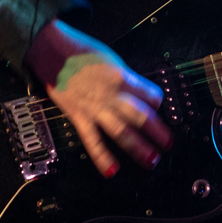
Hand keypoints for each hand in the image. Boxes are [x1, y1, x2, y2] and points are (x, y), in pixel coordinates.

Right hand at [25, 19, 173, 176]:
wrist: (53, 52)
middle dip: (157, 131)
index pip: (149, 94)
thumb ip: (124, 77)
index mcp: (122, 77)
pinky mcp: (79, 116)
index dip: (157, 102)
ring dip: (137, 147)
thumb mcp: (110, 59)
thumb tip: (136, 90)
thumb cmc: (82, 52)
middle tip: (168, 144)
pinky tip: (112, 170)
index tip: (159, 109)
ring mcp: (95, 107)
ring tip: (151, 160)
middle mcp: (111, 94)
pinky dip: (102, 157)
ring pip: (121, 131)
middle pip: (140, 116)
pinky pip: (92, 140)